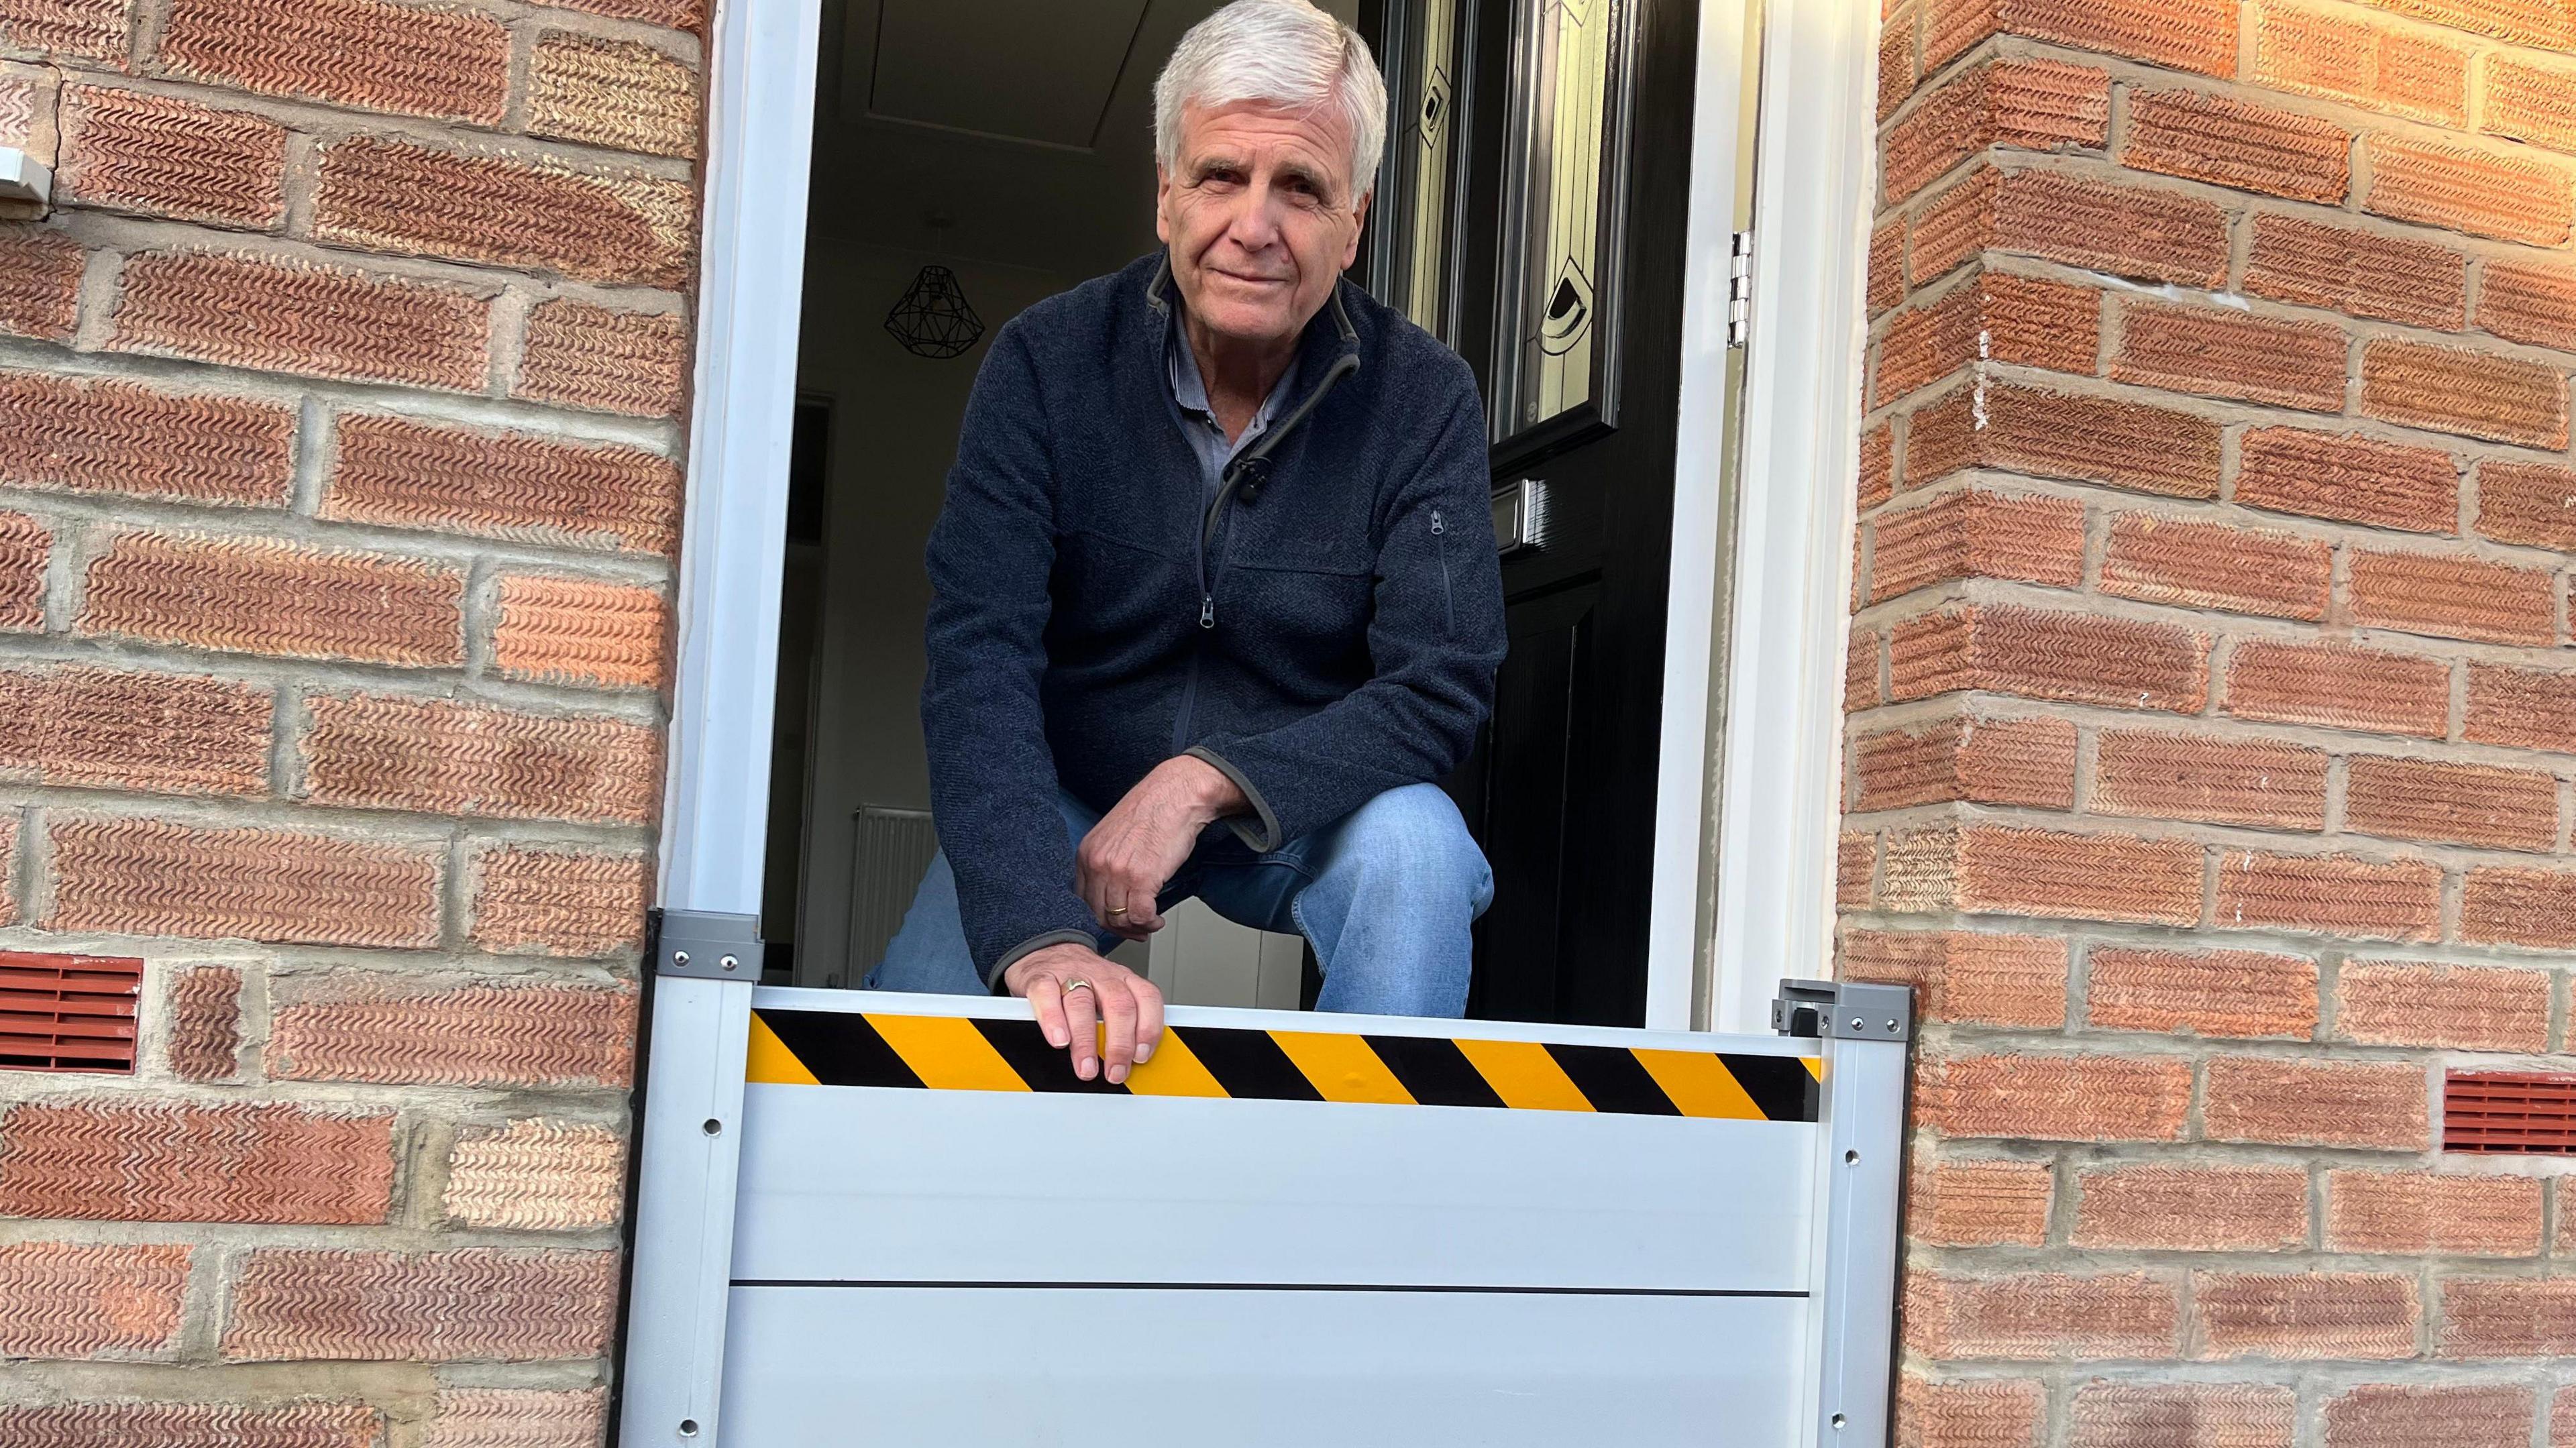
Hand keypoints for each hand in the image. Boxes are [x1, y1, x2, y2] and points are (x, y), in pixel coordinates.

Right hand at [1002, 943, 1163, 1083]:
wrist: (1046, 949)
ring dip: (1086, 1040)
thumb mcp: (1108, 994)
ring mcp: (1070, 974)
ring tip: (1086, 1067)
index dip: (1148, 1029)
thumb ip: (1124, 1022)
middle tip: (1114, 1072)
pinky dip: (1053, 1020)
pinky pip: (1047, 996)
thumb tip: (1133, 1061)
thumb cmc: (1081, 980)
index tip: (1141, 1057)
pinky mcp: (1040, 978)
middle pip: (1118, 1004)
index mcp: (1123, 979)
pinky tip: (1059, 1040)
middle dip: (1119, 1044)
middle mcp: (1101, 975)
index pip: (1147, 998)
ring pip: (1082, 1003)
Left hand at [1076, 755, 1245, 938]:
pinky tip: (1157, 918)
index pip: (1082, 900)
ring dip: (1136, 927)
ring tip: (1149, 922)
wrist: (1177, 794)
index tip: (1115, 921)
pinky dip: (1150, 923)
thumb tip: (1112, 890)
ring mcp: (1118, 872)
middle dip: (1118, 927)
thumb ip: (1107, 861)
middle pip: (1098, 913)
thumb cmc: (1154, 810)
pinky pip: (1140, 915)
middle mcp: (1098, 863)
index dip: (1100, 916)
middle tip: (1134, 930)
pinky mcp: (1142, 879)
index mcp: (1088, 852)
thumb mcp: (1116, 835)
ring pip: (1119, 918)